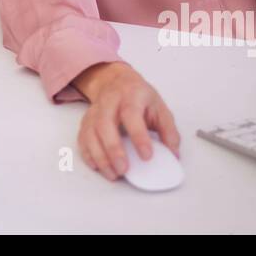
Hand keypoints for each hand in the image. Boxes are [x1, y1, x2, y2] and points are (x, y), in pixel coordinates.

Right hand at [72, 62, 180, 180]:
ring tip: (114, 174)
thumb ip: (168, 131)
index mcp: (131, 95)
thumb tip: (173, 155)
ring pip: (91, 133)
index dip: (138, 136)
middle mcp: (109, 101)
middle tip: (124, 170)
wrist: (116, 81)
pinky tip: (98, 167)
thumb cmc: (140, 97)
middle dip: (113, 149)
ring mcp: (95, 111)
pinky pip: (82, 139)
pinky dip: (88, 155)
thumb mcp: (159, 108)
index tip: (147, 156)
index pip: (131, 114)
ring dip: (100, 156)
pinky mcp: (86, 121)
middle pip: (105, 123)